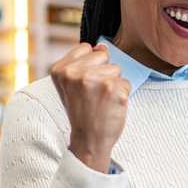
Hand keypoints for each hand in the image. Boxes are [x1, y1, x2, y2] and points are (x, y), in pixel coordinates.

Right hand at [50, 43, 130, 172]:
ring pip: (117, 69)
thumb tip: (102, 47)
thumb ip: (82, 63)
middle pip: (103, 56)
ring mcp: (94, 80)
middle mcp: (75, 73)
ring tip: (102, 101)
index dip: (90, 65)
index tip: (84, 85)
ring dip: (114, 84)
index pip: (86, 48)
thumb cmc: (82, 112)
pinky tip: (110, 106)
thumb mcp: (71, 85)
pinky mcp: (113, 89)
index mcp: (60, 69)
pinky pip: (126, 82)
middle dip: (103, 73)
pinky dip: (123, 95)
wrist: (88, 140)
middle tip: (94, 94)